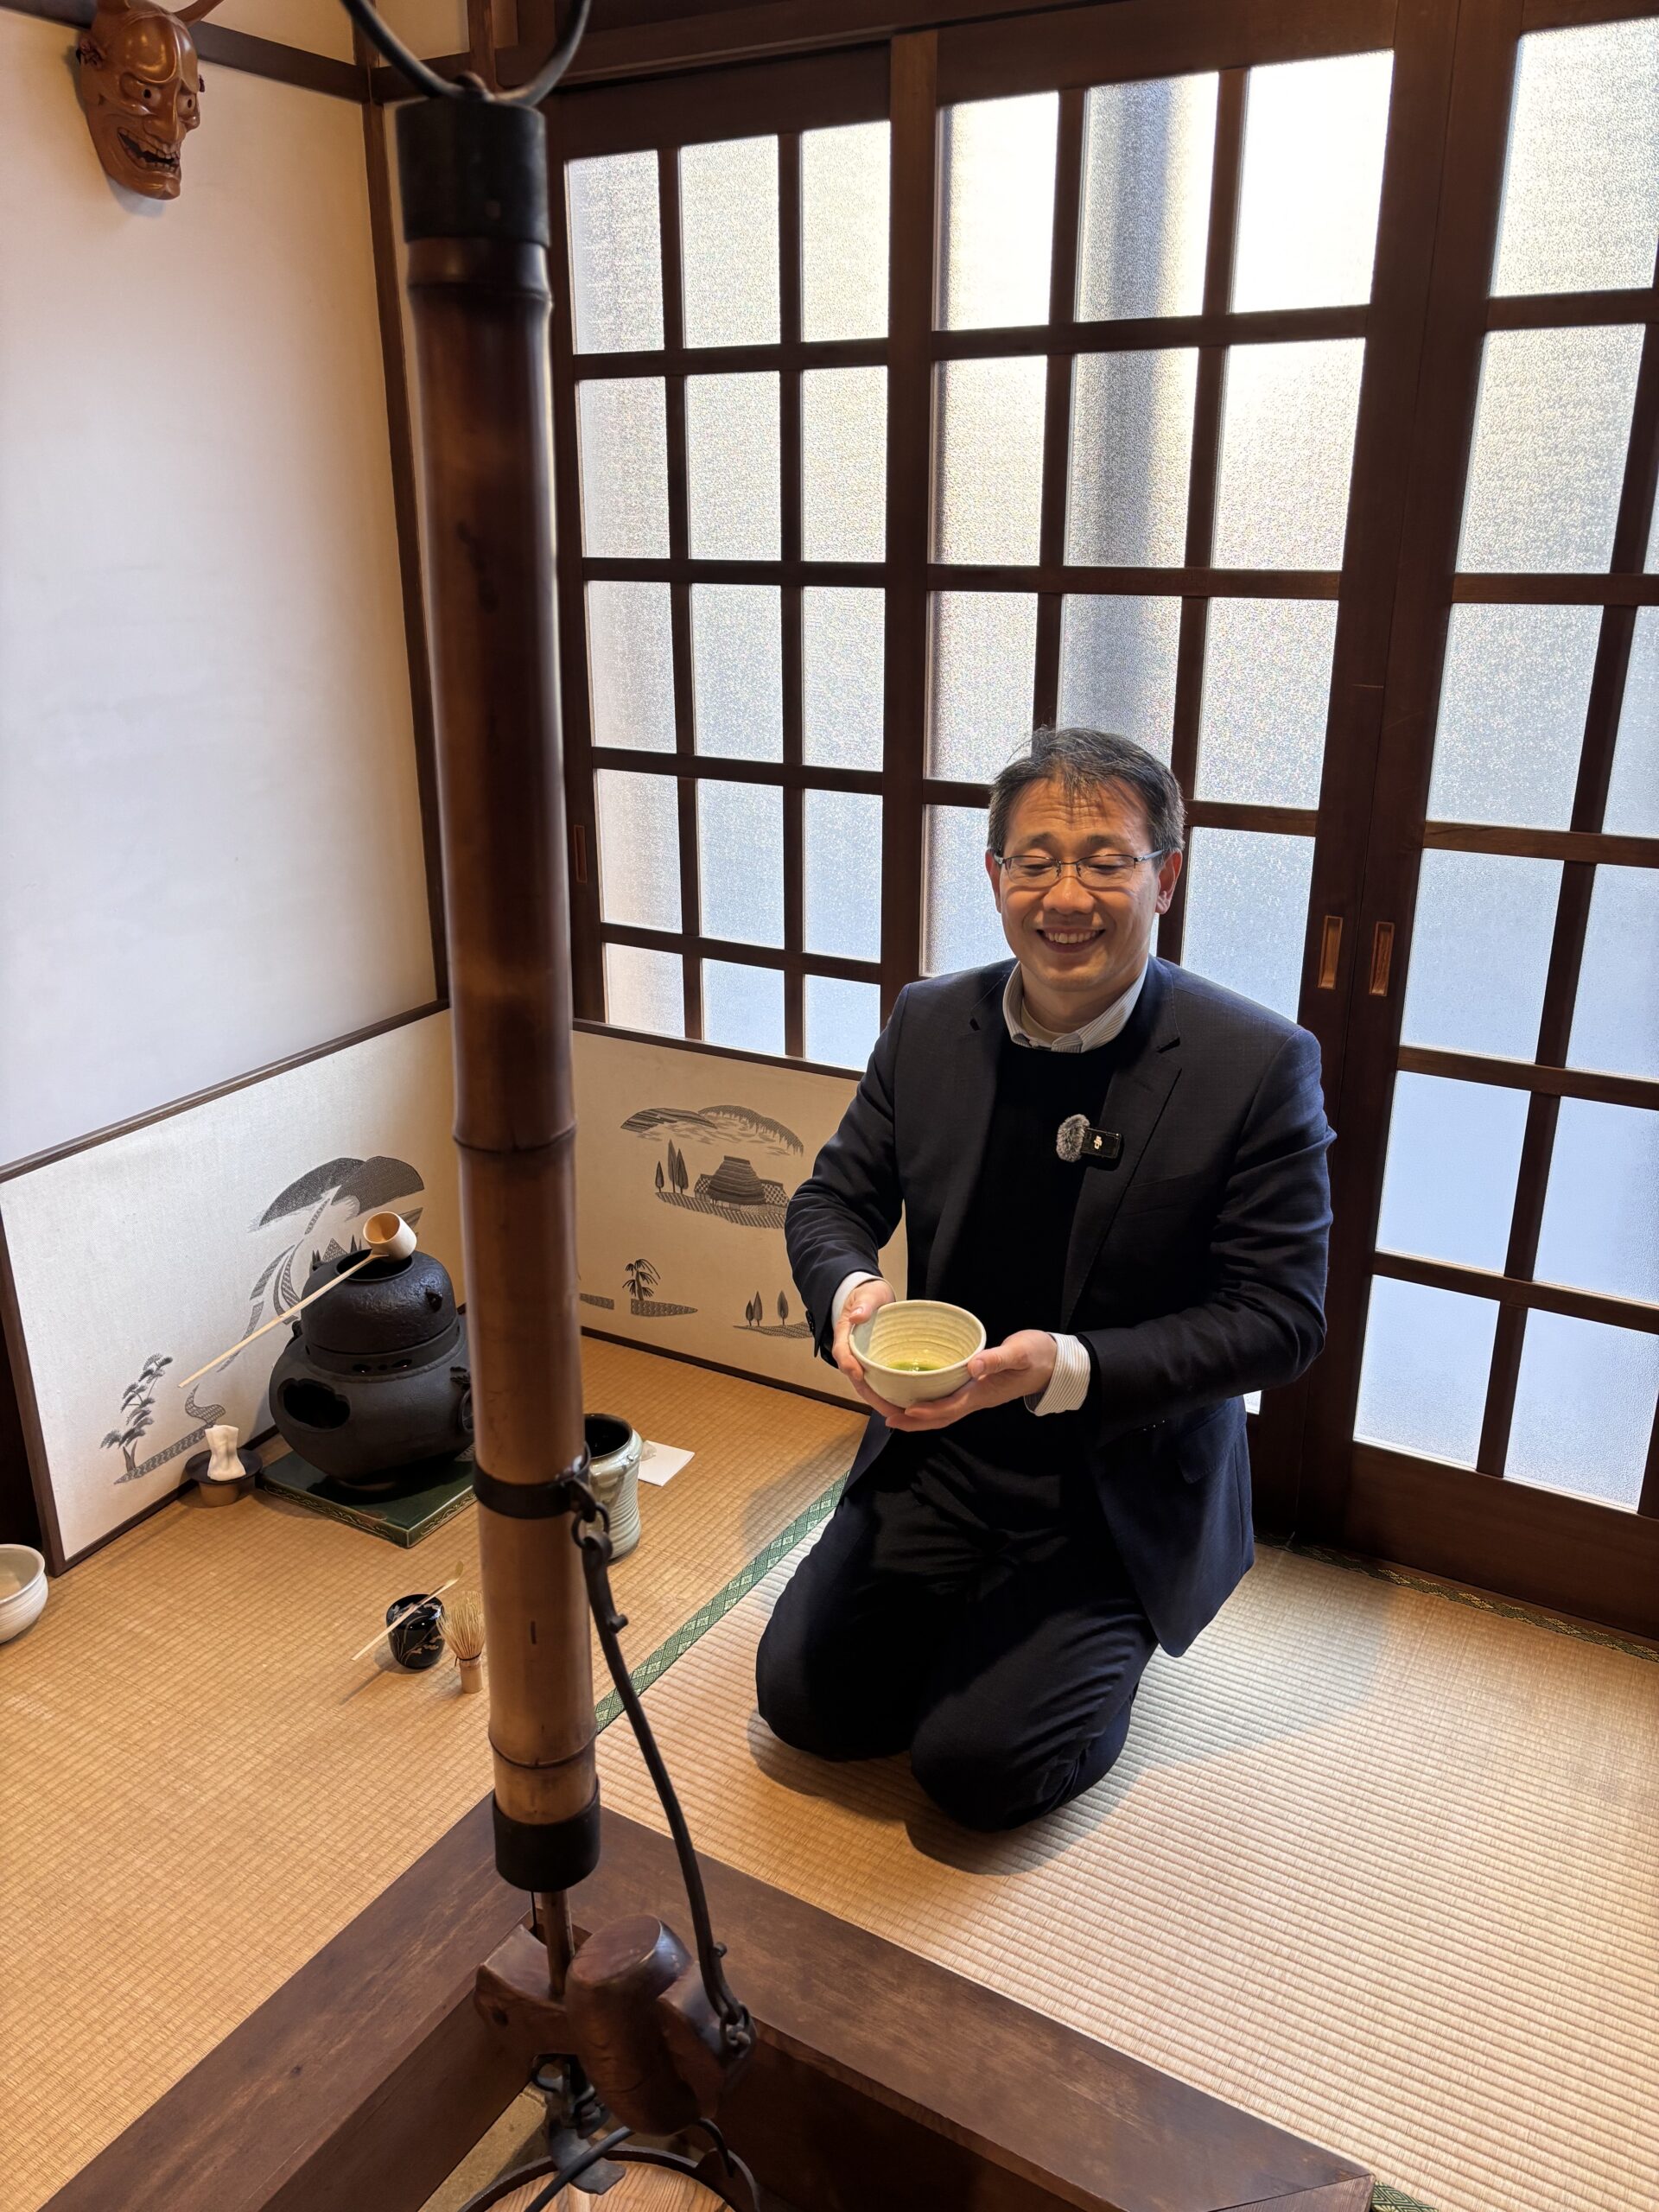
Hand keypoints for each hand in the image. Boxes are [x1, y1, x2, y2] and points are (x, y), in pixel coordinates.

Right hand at [832, 1278, 903, 1418]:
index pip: (842, 1352)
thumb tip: (858, 1315)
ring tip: (902, 1415)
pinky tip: (905, 1404)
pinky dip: (890, 1395)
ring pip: (869, 1386)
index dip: (849, 1365)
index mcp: (845, 1335)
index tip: (858, 1375)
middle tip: (891, 1411)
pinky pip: (880, 1383)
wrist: (872, 1299)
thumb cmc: (868, 1296)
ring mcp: (864, 1361)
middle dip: (872, 1397)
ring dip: (882, 1402)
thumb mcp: (867, 1294)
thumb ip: (864, 1304)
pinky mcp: (876, 1365)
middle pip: (857, 1379)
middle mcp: (853, 1352)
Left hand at [880, 1330, 1057, 1431]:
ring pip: (941, 1413)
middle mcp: (976, 1400)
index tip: (905, 1410)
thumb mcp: (1019, 1353)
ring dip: (915, 1417)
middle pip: (940, 1418)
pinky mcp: (974, 1390)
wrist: (1053, 1363)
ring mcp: (975, 1397)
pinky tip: (911, 1397)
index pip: (951, 1408)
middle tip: (884, 1416)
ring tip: (889, 1412)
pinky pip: (946, 1402)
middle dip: (912, 1421)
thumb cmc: (1037, 1355)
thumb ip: (997, 1359)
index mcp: (983, 1393)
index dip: (928, 1411)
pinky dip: (926, 1404)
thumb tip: (974, 1366)